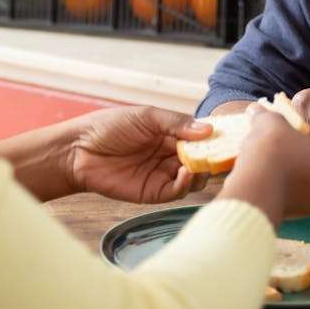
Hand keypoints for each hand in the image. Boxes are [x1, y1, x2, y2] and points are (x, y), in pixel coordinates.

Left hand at [66, 106, 211, 203]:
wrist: (79, 150)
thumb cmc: (109, 127)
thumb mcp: (146, 116)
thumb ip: (176, 123)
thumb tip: (207, 130)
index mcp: (169, 134)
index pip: (199, 138)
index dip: (214, 139)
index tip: (230, 137)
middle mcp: (170, 155)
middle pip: (201, 159)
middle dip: (212, 158)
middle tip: (224, 155)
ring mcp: (163, 174)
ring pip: (194, 177)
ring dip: (201, 171)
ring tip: (202, 163)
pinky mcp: (153, 192)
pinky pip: (177, 191)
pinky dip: (186, 183)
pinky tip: (185, 172)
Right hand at [219, 111, 309, 224]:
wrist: (255, 191)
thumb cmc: (272, 151)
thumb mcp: (271, 122)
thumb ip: (268, 115)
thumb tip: (256, 110)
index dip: (299, 127)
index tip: (282, 126)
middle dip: (296, 147)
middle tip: (274, 140)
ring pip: (303, 175)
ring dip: (288, 165)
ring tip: (266, 156)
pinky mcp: (299, 214)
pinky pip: (291, 191)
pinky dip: (280, 181)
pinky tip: (264, 174)